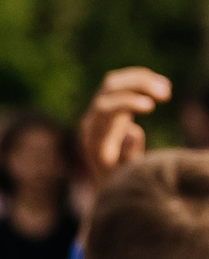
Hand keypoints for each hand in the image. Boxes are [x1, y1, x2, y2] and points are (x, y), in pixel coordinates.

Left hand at [81, 67, 171, 182]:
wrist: (104, 180)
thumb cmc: (116, 180)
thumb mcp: (122, 175)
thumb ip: (126, 156)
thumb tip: (132, 131)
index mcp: (92, 134)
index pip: (104, 108)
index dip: (126, 102)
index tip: (151, 106)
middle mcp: (92, 118)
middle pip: (109, 88)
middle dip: (137, 85)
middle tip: (165, 95)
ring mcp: (98, 109)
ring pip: (114, 82)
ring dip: (141, 79)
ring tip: (166, 90)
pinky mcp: (108, 105)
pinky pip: (121, 83)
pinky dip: (142, 80)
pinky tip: (164, 86)